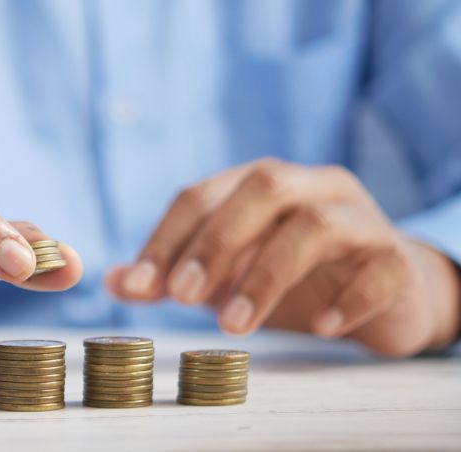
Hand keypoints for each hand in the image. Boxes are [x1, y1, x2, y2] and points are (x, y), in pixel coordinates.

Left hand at [107, 159, 459, 356]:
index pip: (202, 194)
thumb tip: (113, 282)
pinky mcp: (397, 258)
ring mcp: (359, 218)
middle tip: (182, 297)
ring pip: (316, 225)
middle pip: (262, 188)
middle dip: (215, 242)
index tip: (138, 285)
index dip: (166, 238)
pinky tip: (320, 327)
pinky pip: (379, 268)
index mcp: (260, 184)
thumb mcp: (227, 274)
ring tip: (235, 326)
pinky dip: (347, 298)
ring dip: (267, 275)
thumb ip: (173, 274)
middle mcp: (310, 186)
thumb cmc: (295, 276)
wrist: (386, 290)